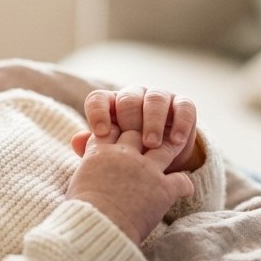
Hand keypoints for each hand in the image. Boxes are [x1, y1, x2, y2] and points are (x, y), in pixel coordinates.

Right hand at [66, 123, 193, 244]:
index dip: (117, 129)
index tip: (121, 133)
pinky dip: (184, 185)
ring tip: (177, 146)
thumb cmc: (80, 212)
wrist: (97, 228)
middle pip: (137, 132)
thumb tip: (84, 177)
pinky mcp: (163, 188)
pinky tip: (185, 189)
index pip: (111, 129)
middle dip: (142, 132)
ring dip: (171, 147)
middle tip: (149, 136)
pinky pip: (181, 180)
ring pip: (164, 148)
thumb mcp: (76, 184)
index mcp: (100, 153)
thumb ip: (84, 172)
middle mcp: (124, 155)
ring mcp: (146, 170)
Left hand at [76, 87, 204, 172]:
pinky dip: (180, 123)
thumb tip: (76, 140)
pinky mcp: (182, 105)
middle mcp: (134, 97)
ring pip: (155, 99)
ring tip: (152, 144)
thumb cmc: (130, 158)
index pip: (99, 99)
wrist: (162, 163)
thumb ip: (95, 147)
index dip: (98, 112)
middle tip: (132, 142)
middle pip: (128, 97)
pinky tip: (176, 141)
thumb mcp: (113, 155)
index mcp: (111, 106)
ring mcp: (159, 98)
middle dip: (129, 119)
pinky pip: (183, 107)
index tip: (101, 133)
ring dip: (153, 121)